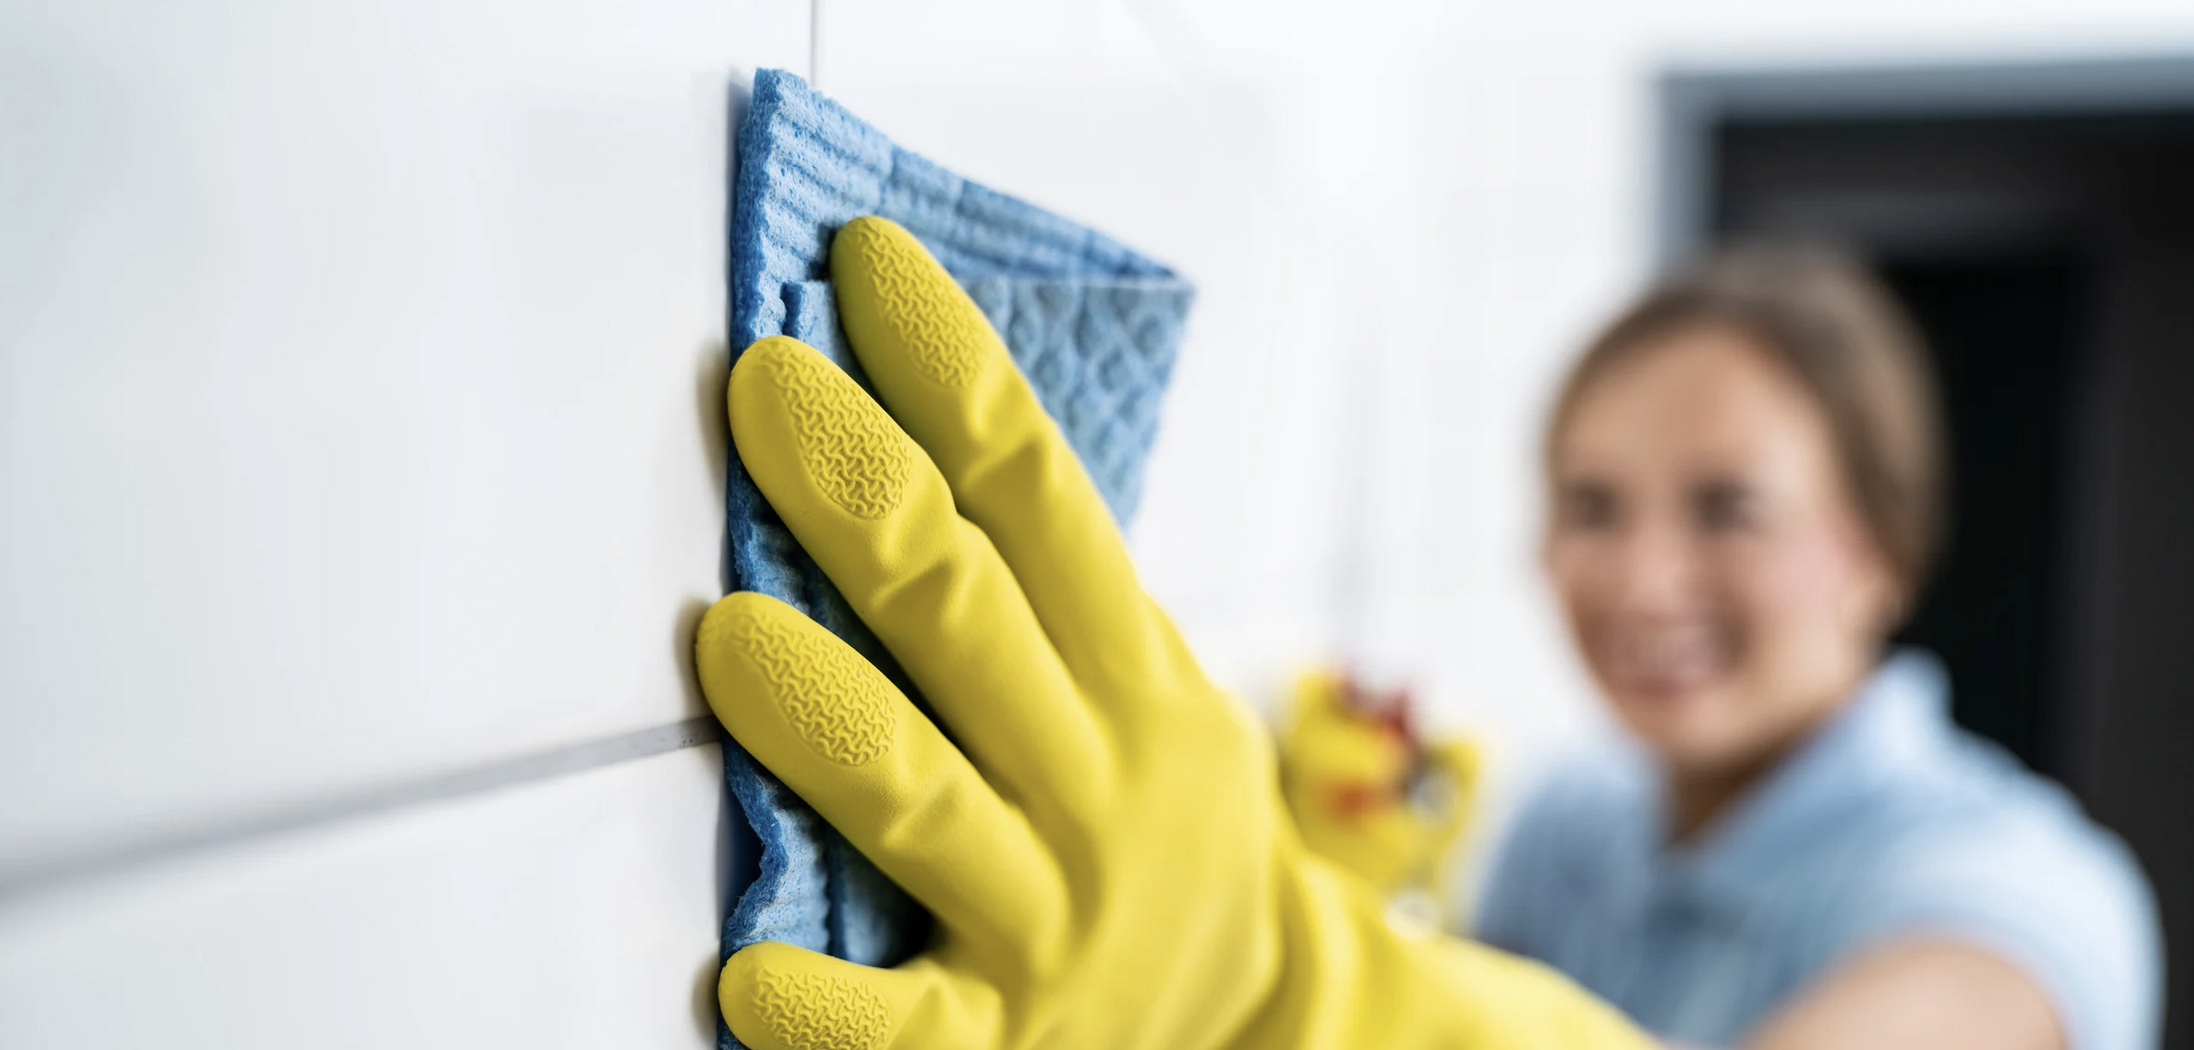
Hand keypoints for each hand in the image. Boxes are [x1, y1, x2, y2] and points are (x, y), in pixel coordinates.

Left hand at [695, 216, 1652, 1049]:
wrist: (1263, 1025)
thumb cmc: (1157, 823)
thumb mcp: (1150, 690)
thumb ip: (1047, 594)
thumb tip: (891, 421)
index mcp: (1138, 679)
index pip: (1042, 497)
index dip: (952, 377)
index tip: (866, 269)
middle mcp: (1102, 788)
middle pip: (975, 621)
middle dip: (869, 497)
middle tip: (767, 390)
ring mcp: (1052, 922)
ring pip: (929, 803)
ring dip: (830, 714)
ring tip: (726, 631)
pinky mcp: (995, 1044)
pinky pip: (903, 1027)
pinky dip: (828, 1001)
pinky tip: (745, 963)